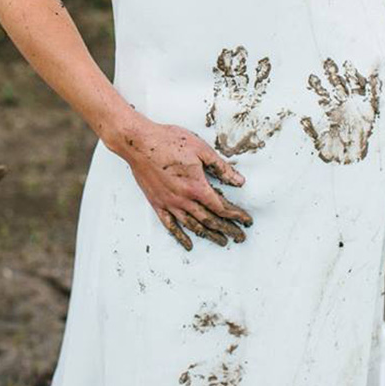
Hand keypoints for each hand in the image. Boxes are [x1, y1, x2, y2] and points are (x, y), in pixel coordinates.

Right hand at [120, 116, 251, 249]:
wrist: (138, 143)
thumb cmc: (167, 141)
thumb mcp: (200, 149)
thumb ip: (221, 167)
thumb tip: (238, 181)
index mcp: (196, 186)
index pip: (221, 207)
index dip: (236, 215)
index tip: (246, 220)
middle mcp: (184, 199)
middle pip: (210, 220)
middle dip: (227, 229)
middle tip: (239, 236)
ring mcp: (169, 203)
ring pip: (193, 225)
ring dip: (209, 235)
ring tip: (221, 241)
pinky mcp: (157, 203)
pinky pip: (170, 225)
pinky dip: (181, 237)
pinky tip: (189, 244)